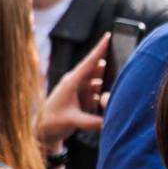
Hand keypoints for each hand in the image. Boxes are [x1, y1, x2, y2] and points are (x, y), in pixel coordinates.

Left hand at [39, 34, 108, 152]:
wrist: (43, 131)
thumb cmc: (52, 122)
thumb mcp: (71, 120)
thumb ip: (90, 121)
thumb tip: (108, 121)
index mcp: (71, 82)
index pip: (88, 62)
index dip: (99, 49)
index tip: (108, 36)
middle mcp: (76, 82)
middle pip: (97, 69)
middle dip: (110, 67)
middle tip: (124, 65)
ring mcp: (80, 90)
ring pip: (99, 82)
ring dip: (108, 85)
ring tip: (119, 88)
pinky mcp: (83, 97)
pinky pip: (98, 92)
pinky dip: (104, 95)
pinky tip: (109, 101)